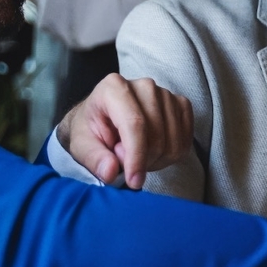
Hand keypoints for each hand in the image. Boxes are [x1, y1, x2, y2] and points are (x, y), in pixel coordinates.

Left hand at [56, 74, 193, 189]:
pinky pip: (185, 140)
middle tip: (125, 162)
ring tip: (137, 155)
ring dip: (157, 159)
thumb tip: (110, 172)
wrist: (104, 118)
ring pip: (173, 141)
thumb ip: (94, 159)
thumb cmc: (92, 129)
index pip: (134, 124)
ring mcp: (167, 94)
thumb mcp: (81, 145)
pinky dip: (171, 154)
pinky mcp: (182, 105)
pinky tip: (154, 151)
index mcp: (114, 88)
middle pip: (156, 135)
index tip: (133, 180)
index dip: (136, 156)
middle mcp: (144, 86)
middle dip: (143, 160)